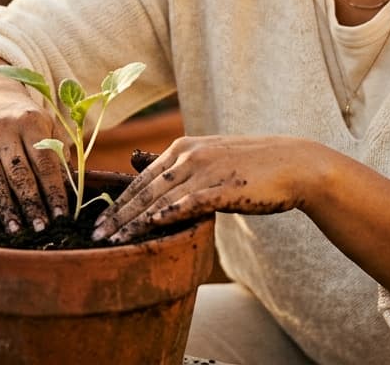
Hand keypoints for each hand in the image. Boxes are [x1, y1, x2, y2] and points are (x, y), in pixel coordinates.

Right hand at [0, 102, 69, 233]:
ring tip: (17, 230)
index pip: (44, 162)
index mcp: (29, 122)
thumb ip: (60, 152)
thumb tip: (73, 189)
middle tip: (41, 229)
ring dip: (6, 208)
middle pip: (19, 174)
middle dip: (32, 204)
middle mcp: (3, 130)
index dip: (53, 191)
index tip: (62, 215)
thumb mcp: (47, 125)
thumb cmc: (27, 120)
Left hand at [92, 135, 318, 242]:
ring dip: (131, 223)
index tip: (99, 219)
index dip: (119, 200)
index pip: (142, 177)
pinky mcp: (220, 188)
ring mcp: (204, 170)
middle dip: (116, 214)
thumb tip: (159, 179)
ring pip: (157, 200)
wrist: (296, 164)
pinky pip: (184, 205)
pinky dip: (162, 218)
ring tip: (111, 242)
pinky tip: (146, 231)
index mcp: (184, 147)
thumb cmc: (256, 167)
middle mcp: (189, 154)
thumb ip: (186, 168)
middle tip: (93, 235)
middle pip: (142, 189)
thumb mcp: (215, 158)